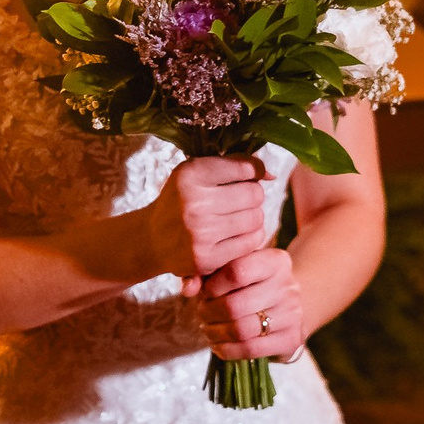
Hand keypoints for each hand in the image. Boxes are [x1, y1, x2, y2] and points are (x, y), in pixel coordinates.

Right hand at [143, 154, 274, 294]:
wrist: (152, 239)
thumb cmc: (183, 200)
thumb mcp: (197, 172)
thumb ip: (235, 165)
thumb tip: (271, 174)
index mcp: (190, 174)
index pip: (245, 167)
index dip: (254, 171)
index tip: (248, 177)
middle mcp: (193, 202)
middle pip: (254, 194)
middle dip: (252, 197)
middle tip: (238, 201)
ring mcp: (199, 232)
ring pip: (256, 219)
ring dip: (252, 218)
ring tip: (236, 218)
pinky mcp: (205, 258)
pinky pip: (250, 243)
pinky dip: (249, 238)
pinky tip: (234, 236)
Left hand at [198, 247, 304, 360]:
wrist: (289, 306)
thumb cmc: (253, 284)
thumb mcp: (235, 269)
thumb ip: (208, 273)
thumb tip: (188, 288)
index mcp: (275, 261)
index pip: (236, 271)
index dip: (213, 286)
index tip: (206, 292)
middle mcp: (288, 285)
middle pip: (234, 306)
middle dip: (209, 313)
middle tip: (201, 314)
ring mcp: (292, 314)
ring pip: (241, 330)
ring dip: (215, 333)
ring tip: (207, 329)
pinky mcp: (292, 339)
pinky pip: (250, 349)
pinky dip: (227, 350)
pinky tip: (218, 345)